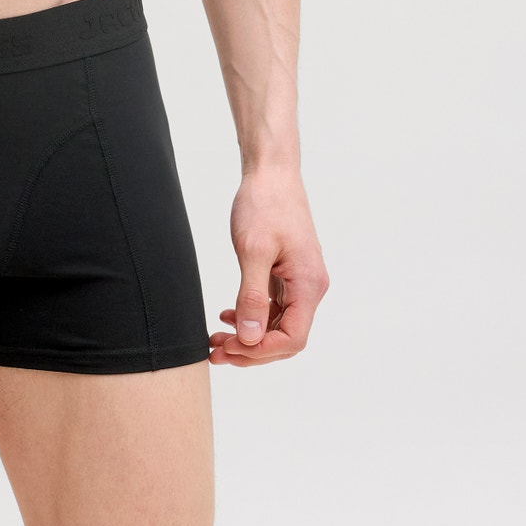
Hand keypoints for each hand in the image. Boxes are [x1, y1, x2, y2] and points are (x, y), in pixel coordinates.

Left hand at [210, 166, 328, 365]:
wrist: (271, 172)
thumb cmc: (264, 204)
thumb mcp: (253, 250)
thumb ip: (253, 296)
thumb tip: (251, 338)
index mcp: (308, 285)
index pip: (292, 339)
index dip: (261, 352)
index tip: (230, 348)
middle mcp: (309, 287)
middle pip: (284, 338)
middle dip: (250, 350)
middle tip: (215, 352)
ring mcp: (299, 281)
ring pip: (276, 325)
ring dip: (248, 336)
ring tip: (215, 340)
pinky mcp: (287, 273)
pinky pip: (273, 307)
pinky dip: (251, 317)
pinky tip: (227, 317)